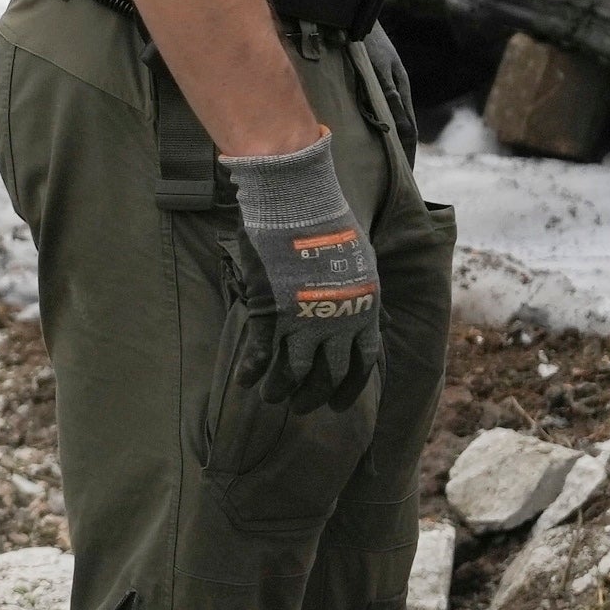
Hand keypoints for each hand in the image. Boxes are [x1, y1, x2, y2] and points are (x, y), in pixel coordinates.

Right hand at [226, 135, 381, 411]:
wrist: (295, 201)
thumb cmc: (325, 222)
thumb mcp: (358, 261)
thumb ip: (355, 294)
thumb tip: (361, 317)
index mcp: (364, 309)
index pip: (361, 364)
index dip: (348, 388)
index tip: (336, 405)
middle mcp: (337, 321)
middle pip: (326, 375)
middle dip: (313, 397)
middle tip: (301, 407)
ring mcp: (302, 320)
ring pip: (291, 374)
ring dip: (280, 391)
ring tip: (271, 398)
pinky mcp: (270, 313)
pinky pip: (259, 355)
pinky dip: (252, 372)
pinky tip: (245, 382)